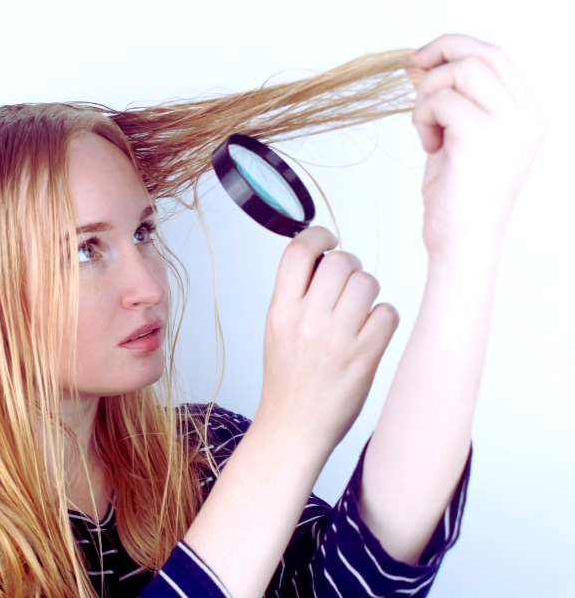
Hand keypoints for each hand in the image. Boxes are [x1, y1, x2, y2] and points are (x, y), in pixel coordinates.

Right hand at [259, 226, 399, 450]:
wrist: (294, 427)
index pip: (299, 251)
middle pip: (340, 261)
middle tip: (347, 283)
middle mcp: (307, 320)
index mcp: (280, 310)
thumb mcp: (276, 329)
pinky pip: (388, 313)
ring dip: (368, 292)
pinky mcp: (365, 356)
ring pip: (368, 282)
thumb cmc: (288, 379)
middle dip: (349, 266)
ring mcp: (337, 338)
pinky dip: (383, 317)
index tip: (328, 242)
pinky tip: (370, 331)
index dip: (318, 237)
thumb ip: (295, 293)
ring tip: (358, 311)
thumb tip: (324, 257)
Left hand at [408, 34, 545, 267]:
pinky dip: (422, 116)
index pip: (498, 58)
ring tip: (424, 127)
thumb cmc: (458, 203)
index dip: (458, 48)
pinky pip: (441, 101)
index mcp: (527, 117)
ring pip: (461, 72)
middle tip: (412, 70)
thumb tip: (426, 69)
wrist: (462, 245)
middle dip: (441, 53)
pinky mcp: (481, 137)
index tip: (425, 59)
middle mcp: (526, 117)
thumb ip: (454, 106)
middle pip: (483, 53)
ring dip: (428, 94)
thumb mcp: (460, 143)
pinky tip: (428, 144)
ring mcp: (509, 125)